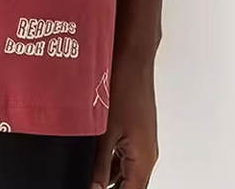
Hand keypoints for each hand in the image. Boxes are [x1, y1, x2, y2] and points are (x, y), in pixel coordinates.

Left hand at [90, 53, 158, 188]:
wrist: (132, 58)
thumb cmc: (125, 87)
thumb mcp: (105, 132)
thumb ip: (99, 164)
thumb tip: (94, 186)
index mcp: (143, 159)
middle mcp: (147, 153)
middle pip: (128, 184)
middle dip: (107, 186)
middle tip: (89, 180)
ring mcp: (142, 141)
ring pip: (124, 169)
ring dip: (107, 173)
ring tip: (88, 169)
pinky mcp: (136, 130)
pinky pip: (123, 153)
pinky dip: (109, 158)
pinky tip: (91, 152)